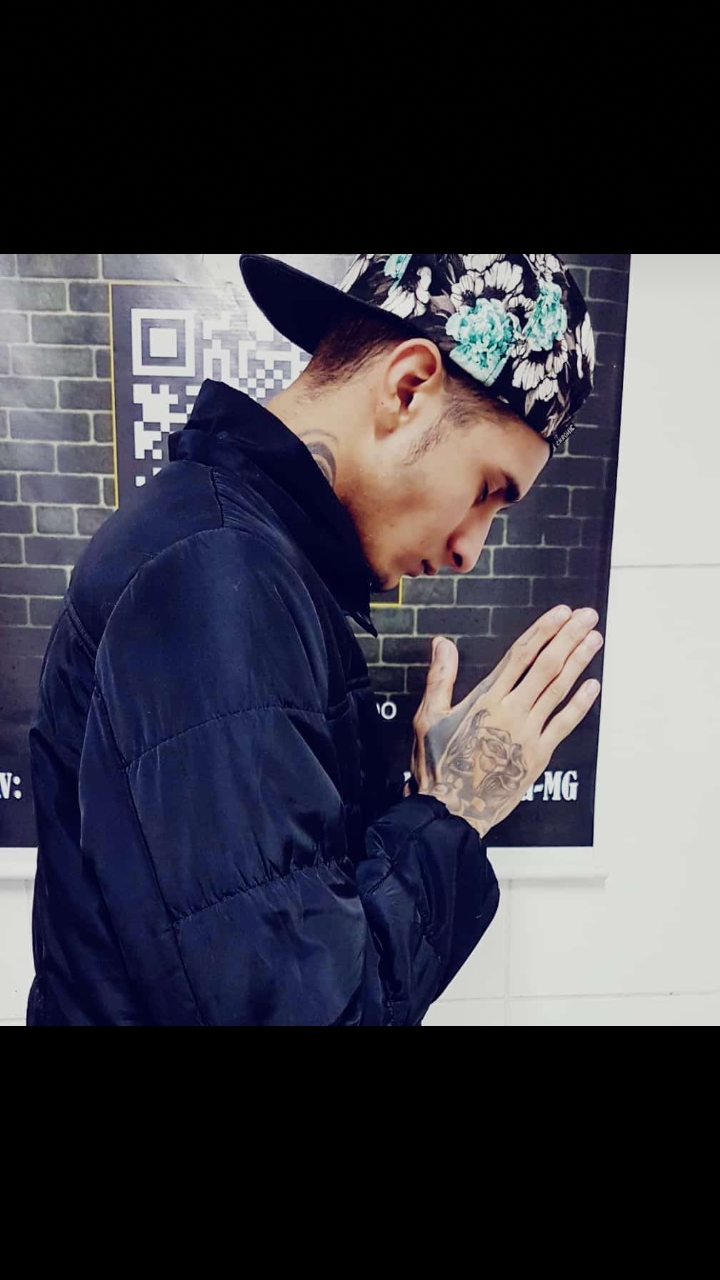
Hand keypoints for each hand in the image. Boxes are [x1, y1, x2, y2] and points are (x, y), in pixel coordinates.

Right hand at [412, 606, 603, 839]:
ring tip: (594, 639)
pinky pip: (564, 724)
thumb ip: (440, 677)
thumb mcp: (428, 717)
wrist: (451, 810)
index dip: (543, 631)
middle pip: (546, 666)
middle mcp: (511, 711)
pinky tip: (593, 685)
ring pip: (559, 689)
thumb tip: (443, 642)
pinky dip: (580, 704)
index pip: (520, 655)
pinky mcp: (539, 755)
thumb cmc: (438, 765)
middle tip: (587, 617)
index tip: (560, 613)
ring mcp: (528, 733)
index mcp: (486, 698)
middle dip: (569, 638)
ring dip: (579, 662)